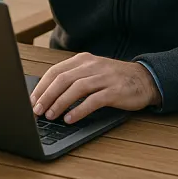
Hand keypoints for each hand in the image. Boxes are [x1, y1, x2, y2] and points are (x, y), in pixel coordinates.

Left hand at [29, 53, 160, 123]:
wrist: (146, 79)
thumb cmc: (114, 79)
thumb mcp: (92, 72)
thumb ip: (73, 79)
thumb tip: (47, 96)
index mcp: (83, 60)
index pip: (55, 71)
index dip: (41, 86)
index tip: (31, 100)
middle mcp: (92, 66)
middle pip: (63, 79)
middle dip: (47, 95)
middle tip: (36, 110)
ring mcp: (104, 77)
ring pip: (76, 88)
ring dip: (60, 103)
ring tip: (50, 115)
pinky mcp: (115, 91)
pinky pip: (93, 100)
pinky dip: (79, 110)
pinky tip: (70, 118)